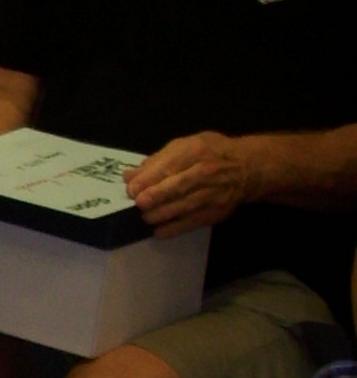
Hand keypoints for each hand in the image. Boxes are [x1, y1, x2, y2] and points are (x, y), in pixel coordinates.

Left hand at [124, 130, 250, 237]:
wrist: (247, 169)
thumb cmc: (210, 153)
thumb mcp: (185, 146)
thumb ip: (157, 160)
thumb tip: (130, 176)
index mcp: (196, 151)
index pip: (170, 165)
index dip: (149, 179)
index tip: (131, 189)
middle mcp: (207, 171)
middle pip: (179, 186)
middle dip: (156, 196)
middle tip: (138, 204)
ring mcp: (214, 193)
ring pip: (185, 206)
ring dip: (162, 214)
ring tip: (145, 218)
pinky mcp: (217, 212)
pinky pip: (193, 222)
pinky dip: (174, 229)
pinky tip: (159, 231)